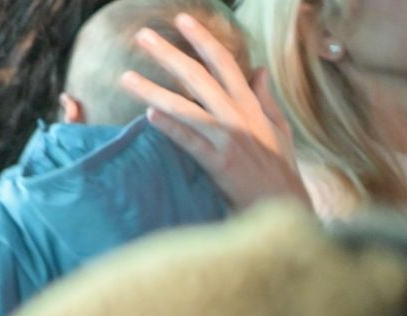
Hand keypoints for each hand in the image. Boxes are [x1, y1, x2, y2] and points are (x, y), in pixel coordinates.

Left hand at [122, 15, 307, 209]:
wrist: (282, 202)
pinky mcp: (218, 162)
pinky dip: (171, 126)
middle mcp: (238, 115)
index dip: (202, 39)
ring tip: (125, 78)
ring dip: (153, 89)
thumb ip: (265, 98)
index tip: (182, 20)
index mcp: (251, 104)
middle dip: (168, 54)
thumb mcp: (277, 127)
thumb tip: (258, 70)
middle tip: (142, 36)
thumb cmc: (278, 166)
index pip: (224, 62)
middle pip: (198, 76)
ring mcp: (227, 137)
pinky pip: (190, 140)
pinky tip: (149, 114)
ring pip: (186, 106)